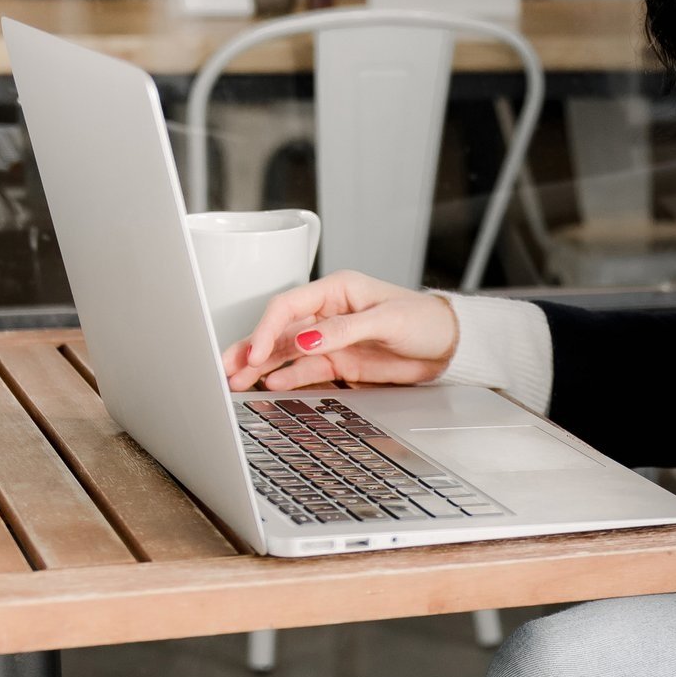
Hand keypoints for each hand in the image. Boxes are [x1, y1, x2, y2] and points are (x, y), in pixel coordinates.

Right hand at [222, 270, 459, 391]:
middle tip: (227, 368)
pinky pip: (305, 370)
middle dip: (251, 349)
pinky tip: (270, 386)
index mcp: (336, 290)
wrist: (448, 347)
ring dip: (261, 367)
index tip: (258, 352)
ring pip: (286, 353)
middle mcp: (327, 313)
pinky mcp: (339, 363)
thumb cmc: (424, 321)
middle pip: (279, 330)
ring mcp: (330, 340)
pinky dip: (287, 378)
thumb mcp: (387, 321)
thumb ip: (344, 330)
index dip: (268, 329)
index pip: (289, 306)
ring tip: (237, 382)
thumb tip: (306, 340)